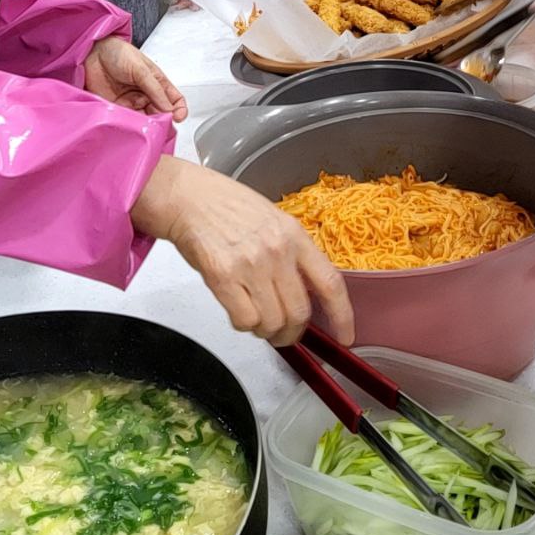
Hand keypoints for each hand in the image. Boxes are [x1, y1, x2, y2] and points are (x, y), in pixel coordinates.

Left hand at [84, 36, 187, 121]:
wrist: (92, 52)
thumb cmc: (118, 53)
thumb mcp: (141, 68)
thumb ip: (155, 89)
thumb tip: (169, 109)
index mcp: (157, 83)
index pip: (174, 100)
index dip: (179, 110)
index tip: (178, 118)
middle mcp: (146, 95)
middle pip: (160, 114)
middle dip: (163, 124)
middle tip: (162, 129)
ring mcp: (131, 103)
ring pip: (144, 121)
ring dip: (146, 128)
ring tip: (146, 129)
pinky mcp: (116, 109)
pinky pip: (126, 122)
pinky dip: (130, 127)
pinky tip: (132, 127)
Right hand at [132, 158, 354, 347]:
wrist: (187, 197)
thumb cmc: (226, 206)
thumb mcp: (272, 220)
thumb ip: (291, 254)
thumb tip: (302, 293)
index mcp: (295, 235)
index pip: (331, 283)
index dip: (343, 316)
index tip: (346, 336)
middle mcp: (277, 251)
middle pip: (300, 312)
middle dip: (293, 332)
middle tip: (283, 333)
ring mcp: (251, 265)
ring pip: (272, 322)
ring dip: (265, 331)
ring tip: (255, 319)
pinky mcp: (223, 277)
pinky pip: (245, 320)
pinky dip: (243, 325)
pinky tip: (237, 310)